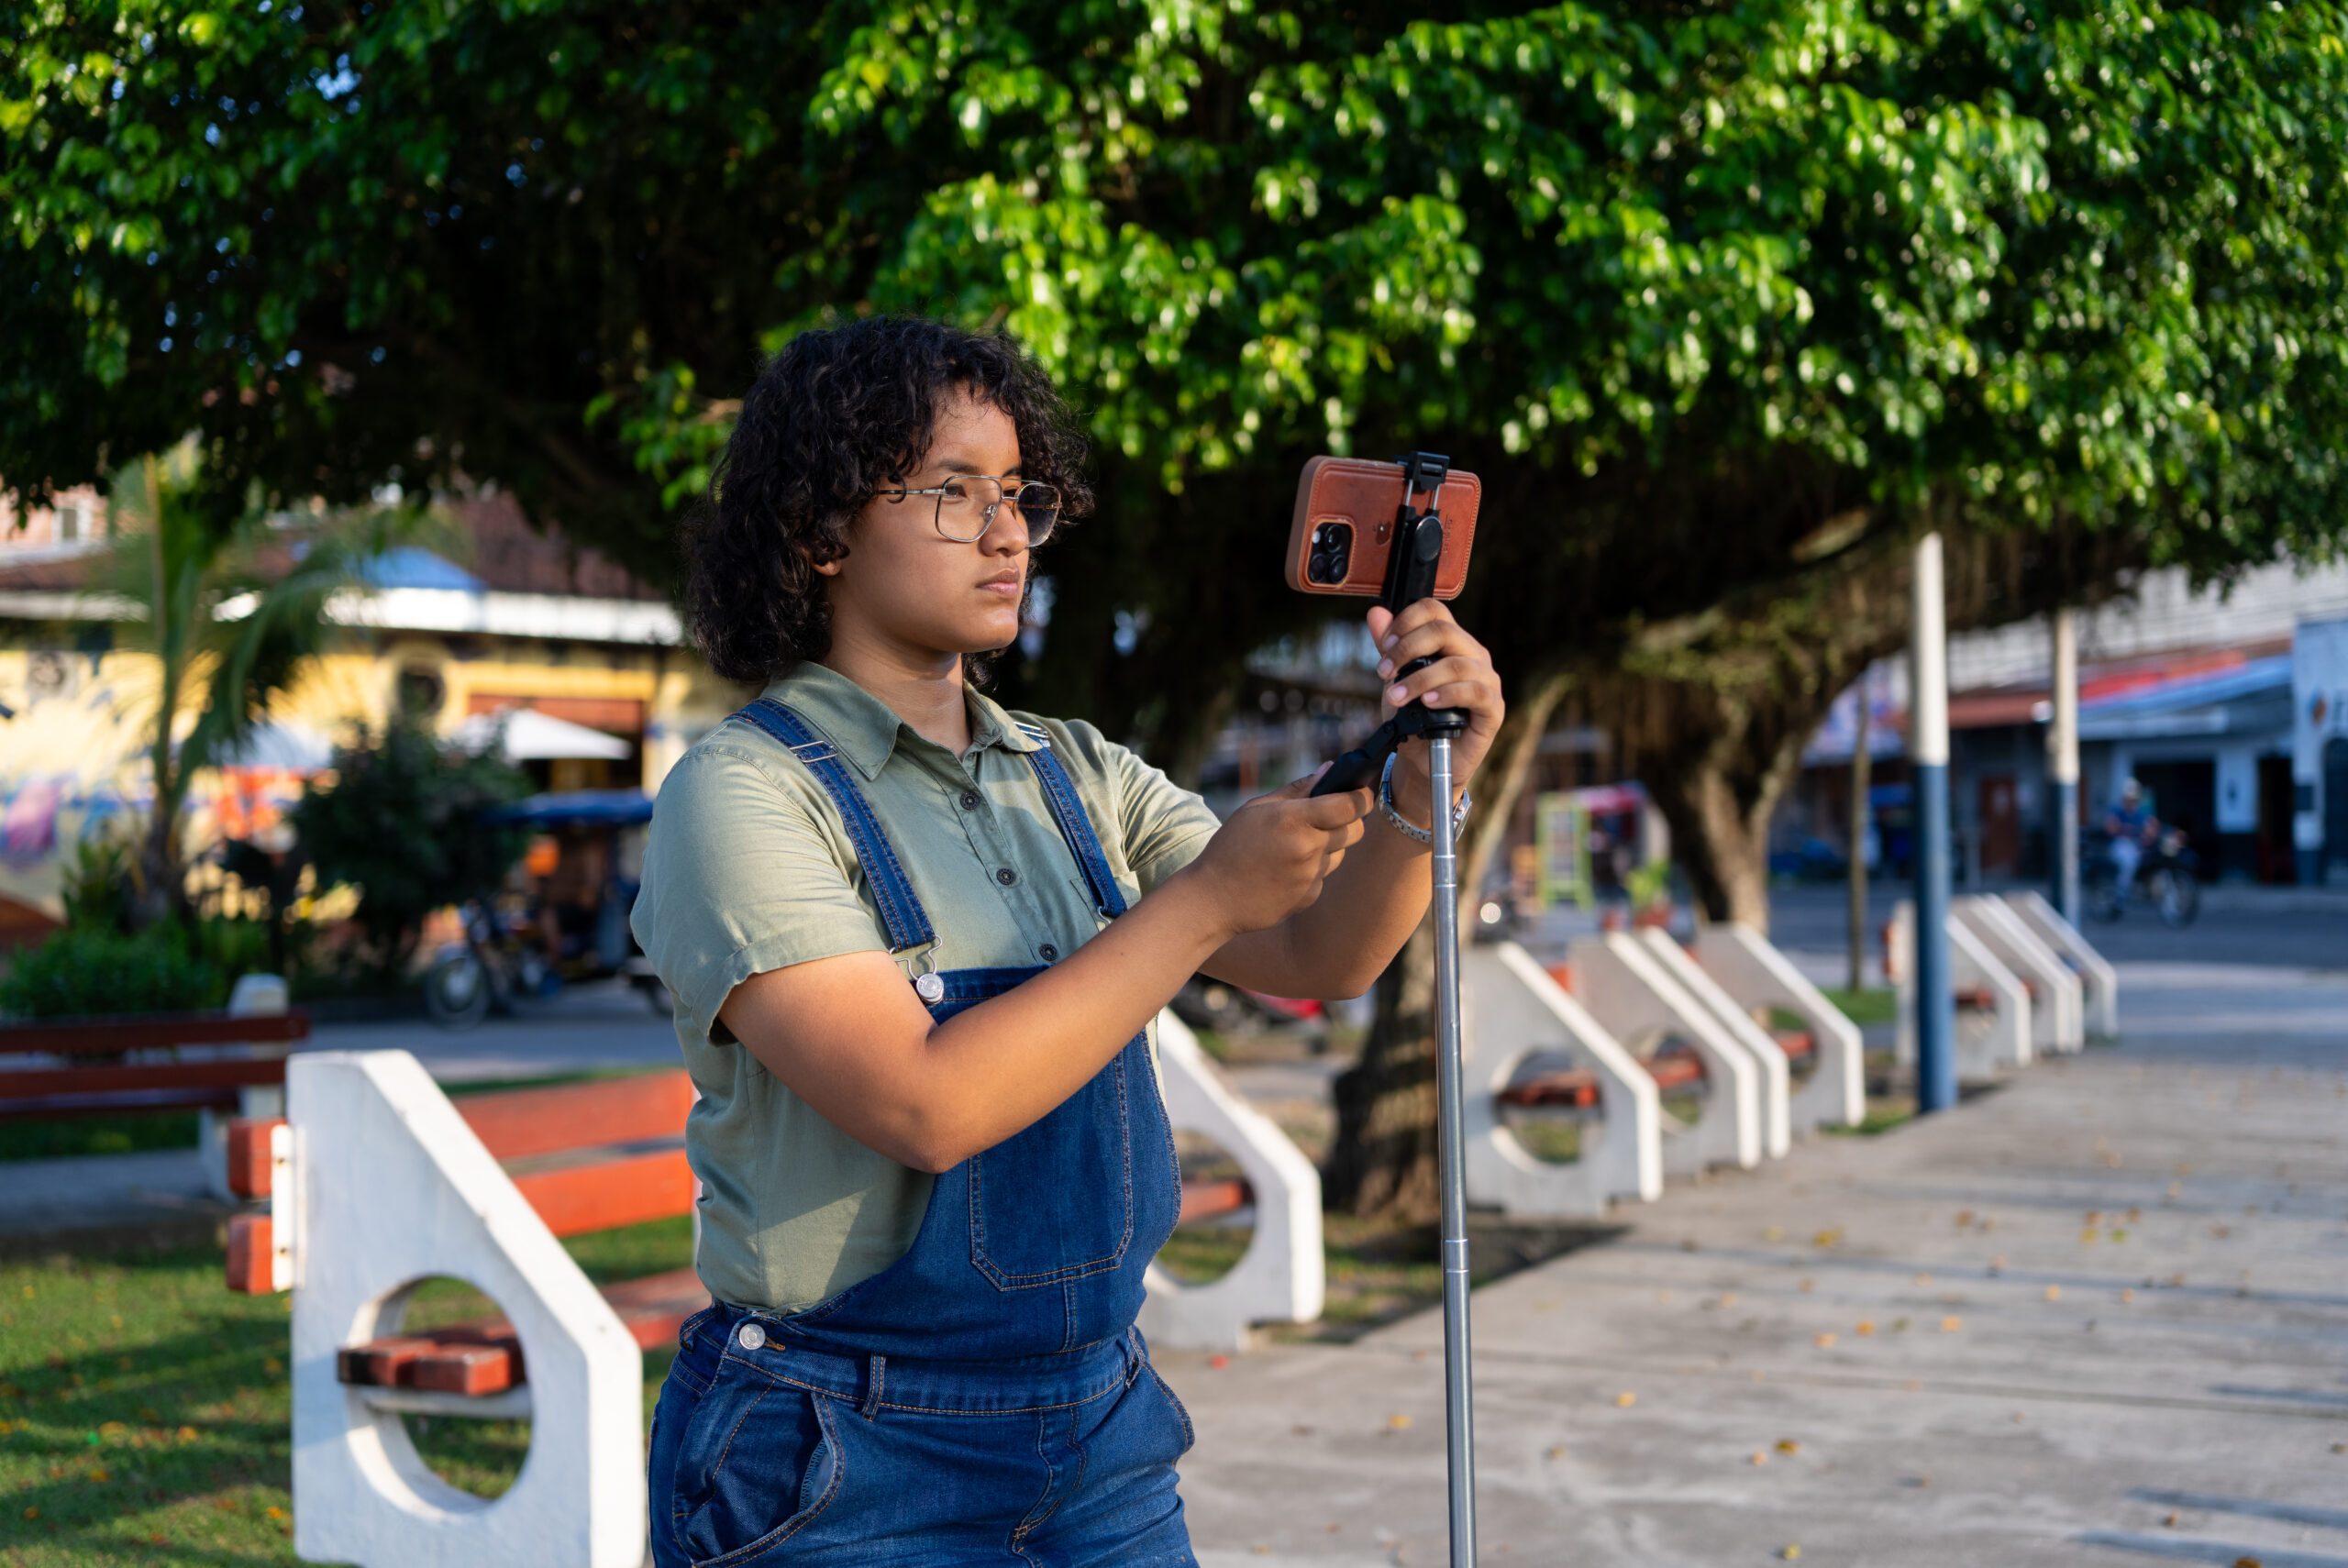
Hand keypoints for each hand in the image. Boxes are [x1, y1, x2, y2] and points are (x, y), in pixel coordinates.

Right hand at [1180, 767, 1374, 939]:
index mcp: (1294, 820)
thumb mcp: (1256, 809)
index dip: (1362, 796)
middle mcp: (1308, 848)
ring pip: (1340, 853)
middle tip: (1332, 816)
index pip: (1350, 805)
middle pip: (1355, 830)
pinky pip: (1323, 875)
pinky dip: (1313, 869)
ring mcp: (1311, 876)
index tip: (1362, 792)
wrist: (1213, 899)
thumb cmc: (1231, 847)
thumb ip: (1297, 789)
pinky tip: (1286, 870)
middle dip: (1350, 820)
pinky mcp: (1310, 896)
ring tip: (1295, 846)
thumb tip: (1329, 769)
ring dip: (1329, 845)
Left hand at [1368, 599, 1504, 821]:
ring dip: (1420, 679)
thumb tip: (1376, 613)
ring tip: (1397, 698)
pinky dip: (1447, 695)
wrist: (1423, 761)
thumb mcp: (1395, 680)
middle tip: (1384, 672)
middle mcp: (1473, 655)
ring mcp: (1486, 680)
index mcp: (1452, 642)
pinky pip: (1475, 692)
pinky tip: (1428, 703)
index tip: (1384, 646)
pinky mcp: (1493, 708)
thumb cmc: (1414, 718)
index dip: (1406, 620)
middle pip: (1444, 631)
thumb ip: (1389, 648)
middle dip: (1407, 649)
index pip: (1434, 610)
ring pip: (1456, 664)